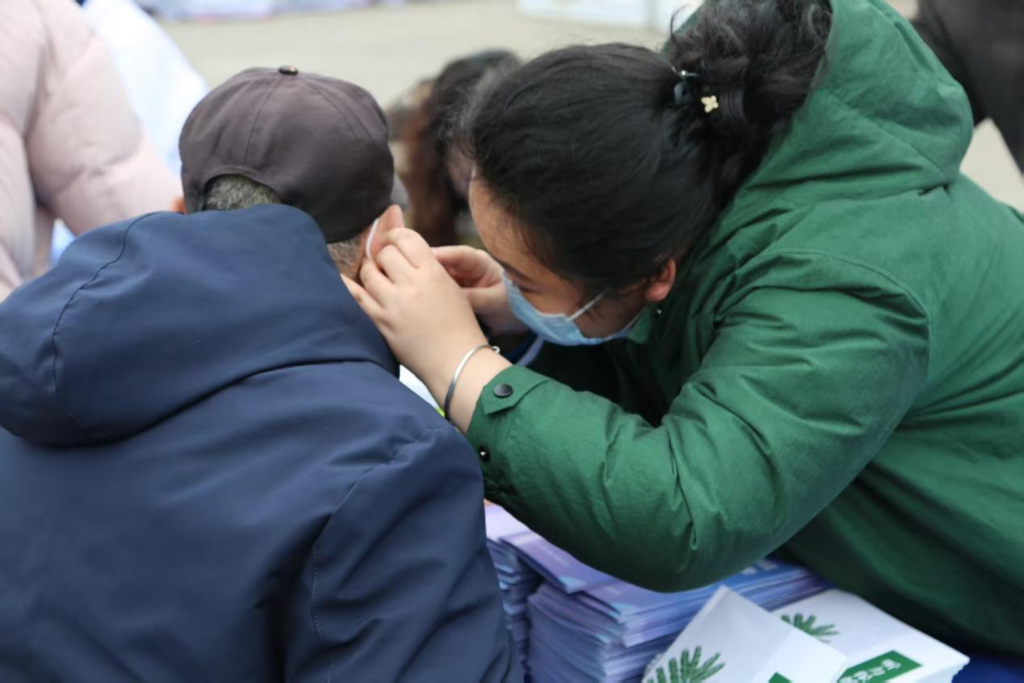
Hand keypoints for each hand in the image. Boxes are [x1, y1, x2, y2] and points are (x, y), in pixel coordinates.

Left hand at [344, 230, 509, 419]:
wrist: (457, 361)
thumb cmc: (459, 326)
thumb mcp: (451, 287)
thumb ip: (429, 266)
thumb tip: (404, 250)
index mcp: (433, 272)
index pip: (406, 238)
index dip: (397, 236)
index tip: (394, 242)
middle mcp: (412, 285)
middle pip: (385, 254)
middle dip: (385, 256)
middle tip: (389, 265)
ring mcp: (393, 304)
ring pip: (369, 272)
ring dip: (372, 271)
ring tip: (378, 279)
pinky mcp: (381, 322)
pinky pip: (356, 297)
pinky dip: (346, 285)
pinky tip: (338, 277)